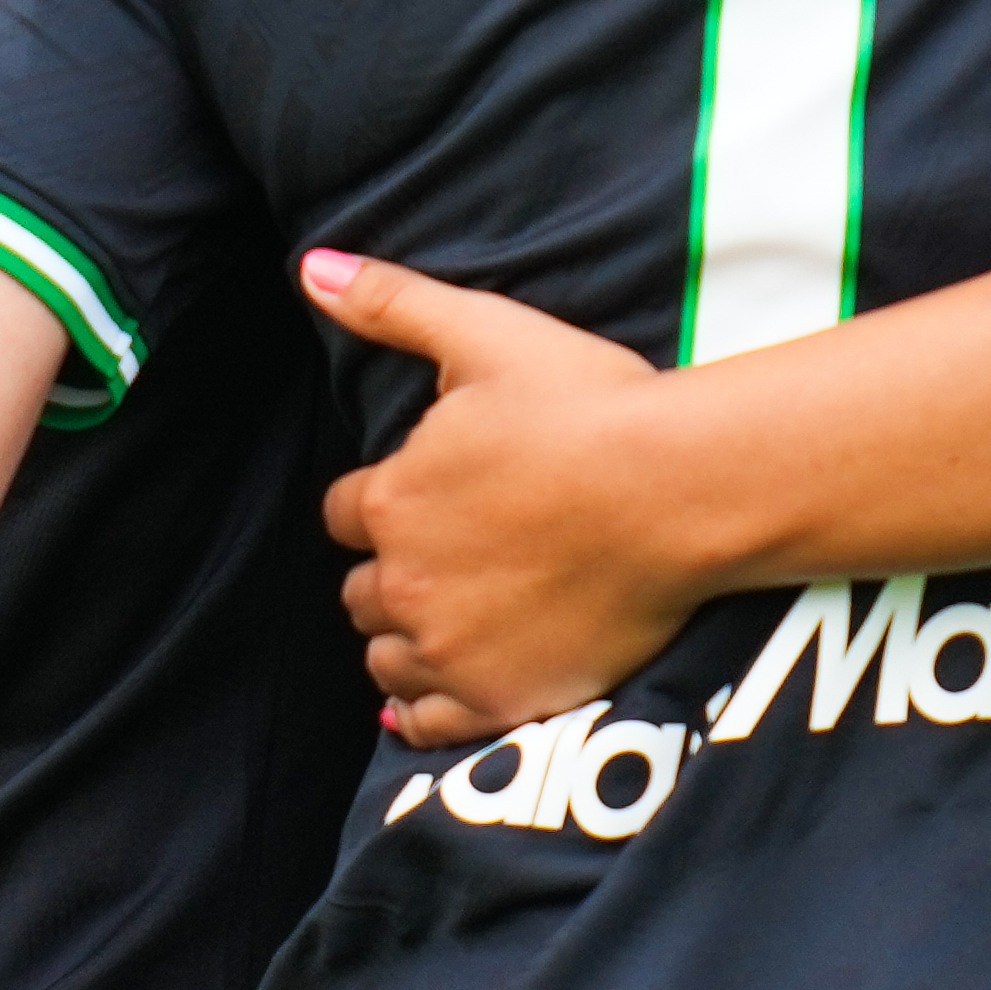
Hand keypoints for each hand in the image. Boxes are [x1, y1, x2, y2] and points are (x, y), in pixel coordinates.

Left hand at [312, 252, 710, 746]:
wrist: (680, 492)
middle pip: (362, 591)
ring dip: (406, 638)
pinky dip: (423, 710)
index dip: (386, 499)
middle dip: (395, 571)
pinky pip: (426, 724)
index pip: (348, 512)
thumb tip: (310, 265)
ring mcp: (449, 649)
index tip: (432, 494)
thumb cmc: (592, 406)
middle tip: (453, 554)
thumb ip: (393, 304)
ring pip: (385, 659)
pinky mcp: (497, 699)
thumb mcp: (487, 334)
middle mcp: (405, 583)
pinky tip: (438, 693)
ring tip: (454, 616)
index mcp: (394, 499)